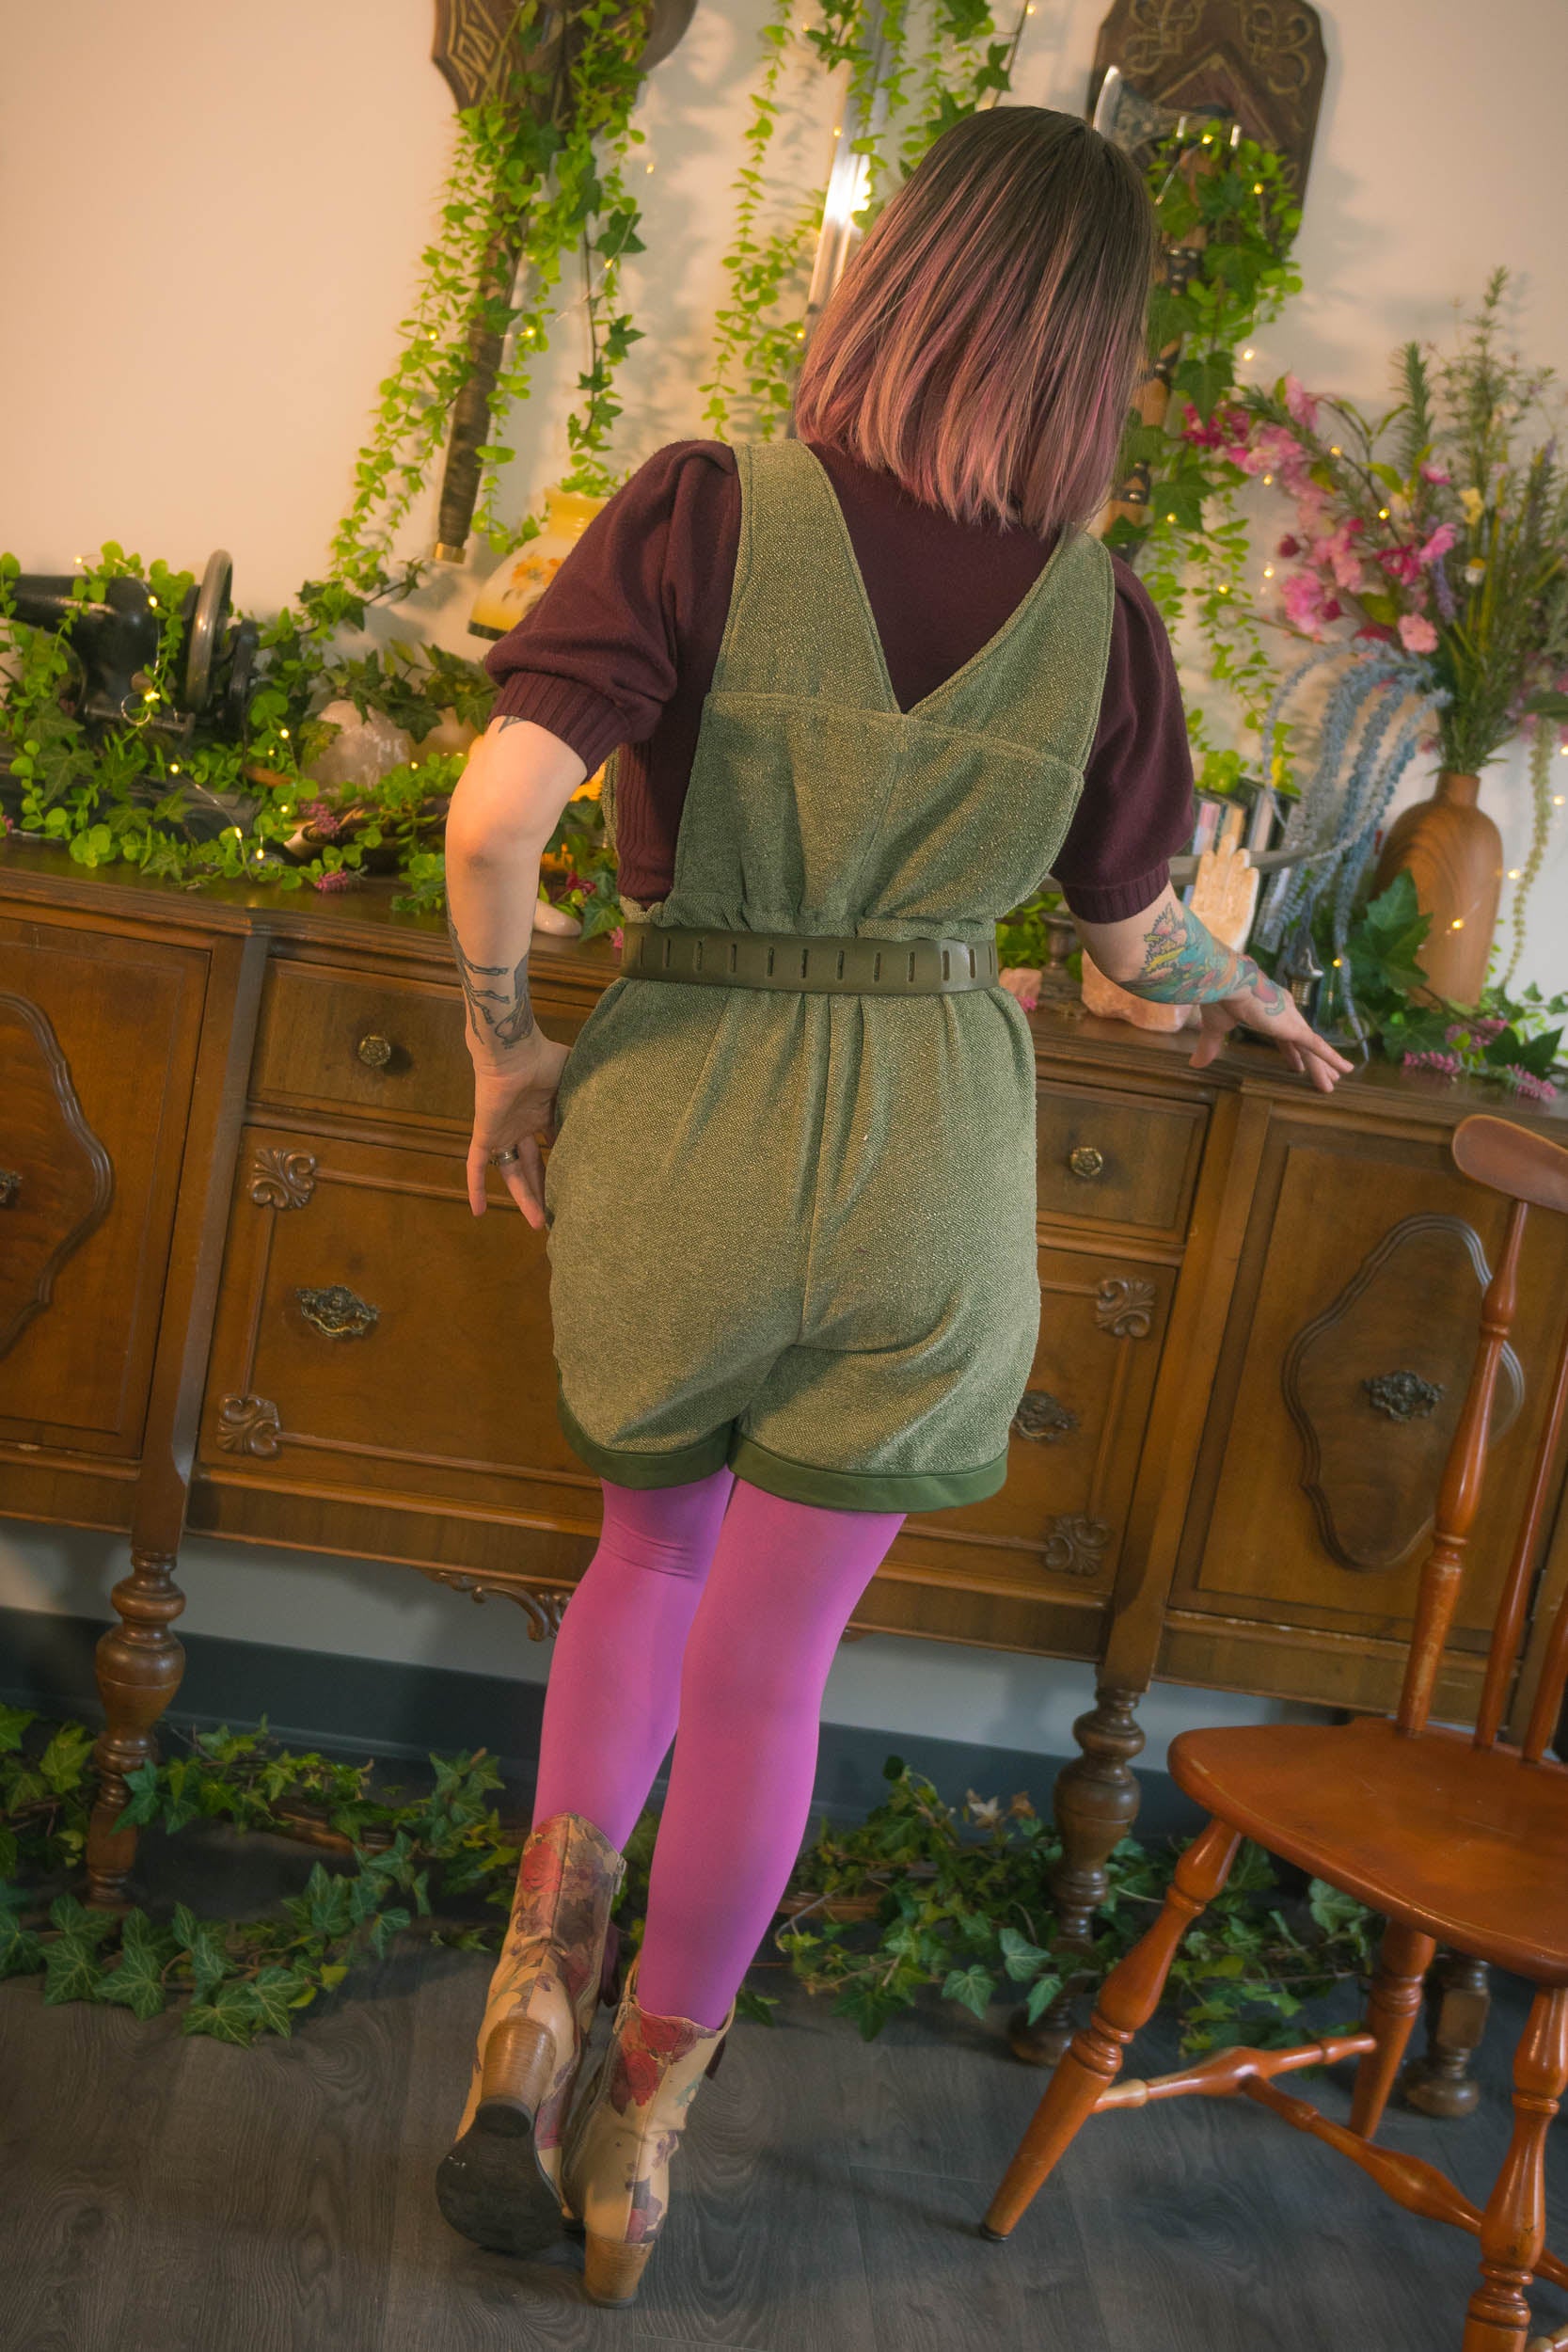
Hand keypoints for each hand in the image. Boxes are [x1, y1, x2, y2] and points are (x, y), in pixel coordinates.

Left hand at [465, 1036, 569, 1224]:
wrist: (514, 1050)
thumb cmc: (544, 1057)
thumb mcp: (574, 1079)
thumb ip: (587, 1095)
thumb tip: (619, 1106)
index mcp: (544, 1112)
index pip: (556, 1146)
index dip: (567, 1166)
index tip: (581, 1186)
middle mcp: (524, 1125)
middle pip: (536, 1166)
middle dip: (547, 1189)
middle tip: (558, 1213)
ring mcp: (503, 1132)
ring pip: (513, 1172)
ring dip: (524, 1197)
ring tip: (537, 1223)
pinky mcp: (485, 1134)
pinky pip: (477, 1165)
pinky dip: (476, 1186)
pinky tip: (479, 1212)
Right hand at [1188, 981, 1355, 1093]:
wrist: (1226, 980)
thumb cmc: (1220, 997)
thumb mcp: (1215, 1027)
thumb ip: (1210, 1046)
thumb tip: (1195, 1064)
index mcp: (1268, 1011)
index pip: (1284, 1036)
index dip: (1290, 1052)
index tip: (1295, 1065)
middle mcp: (1285, 1013)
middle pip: (1302, 1043)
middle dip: (1312, 1062)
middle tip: (1324, 1077)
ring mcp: (1292, 1020)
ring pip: (1312, 1049)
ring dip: (1322, 1067)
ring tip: (1333, 1083)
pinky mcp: (1293, 1027)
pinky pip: (1317, 1047)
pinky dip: (1332, 1058)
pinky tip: (1347, 1069)